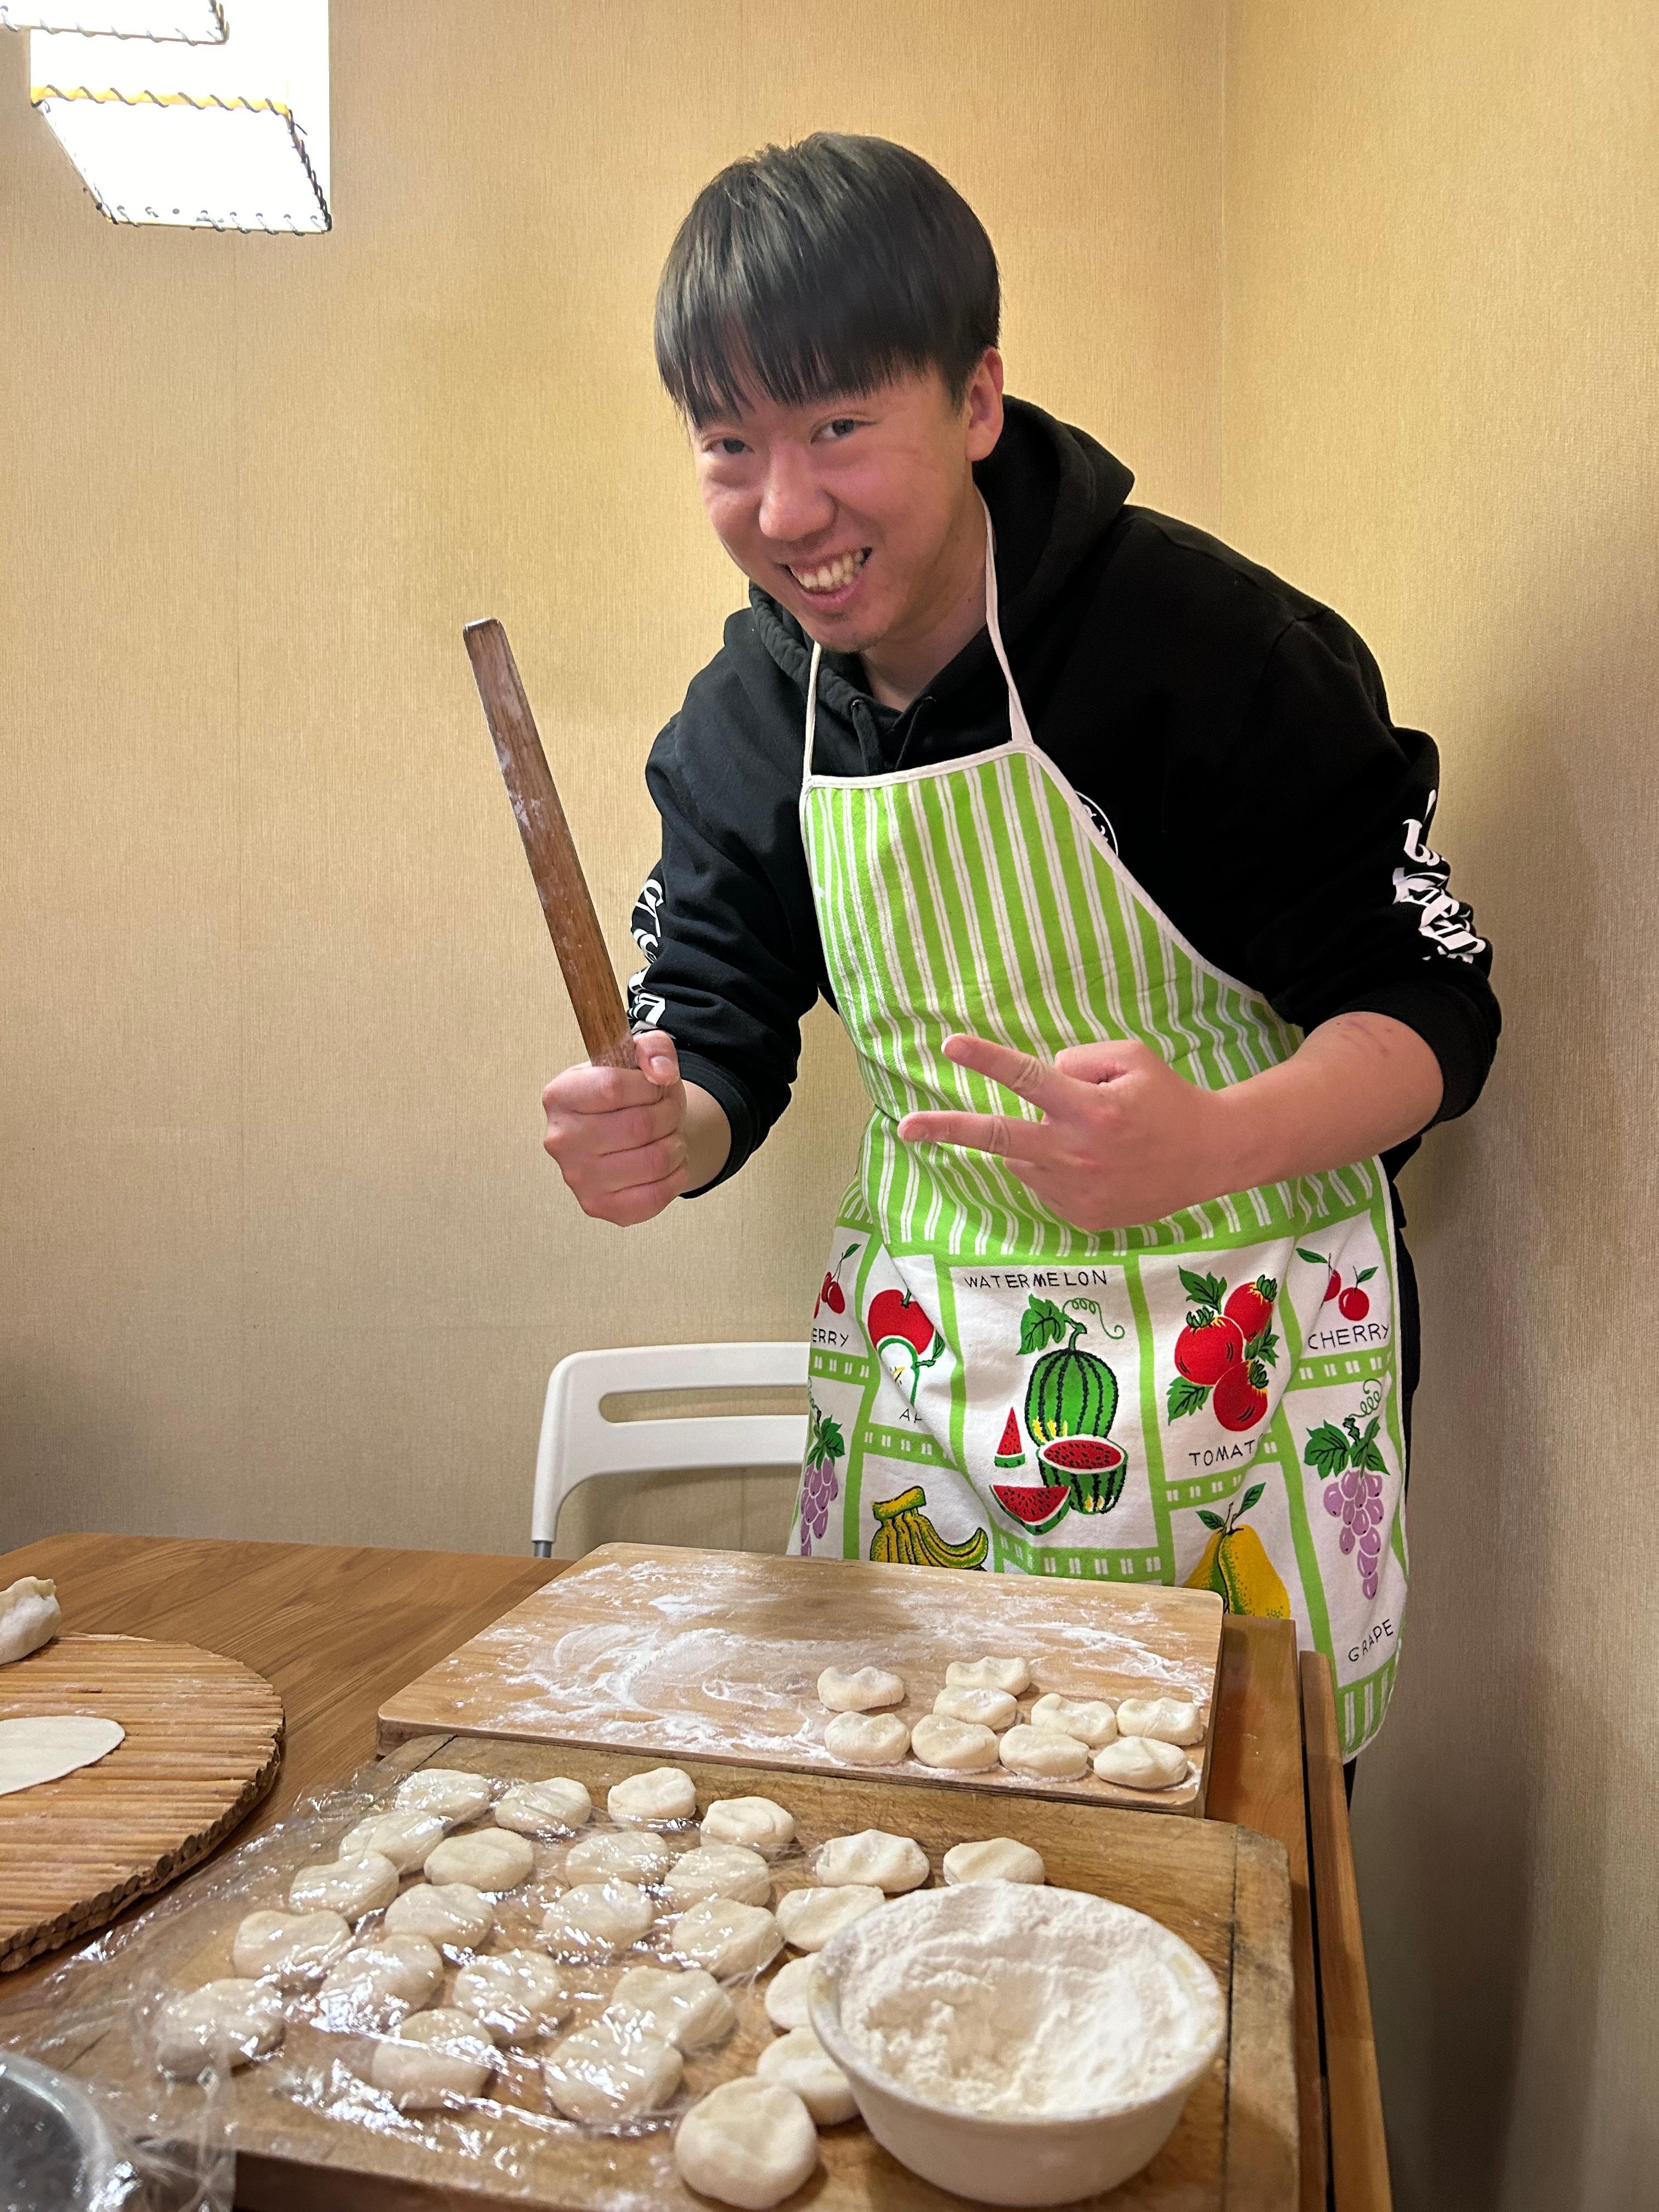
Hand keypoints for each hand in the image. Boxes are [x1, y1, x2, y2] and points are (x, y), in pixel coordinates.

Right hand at [542, 1030, 690, 1225]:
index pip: (614, 1087)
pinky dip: (675, 1178)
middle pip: (639, 1126)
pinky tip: (669, 1164)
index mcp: (560, 1095)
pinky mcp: (598, 1206)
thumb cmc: (629, 1096)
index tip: (656, 1086)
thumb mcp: (639, 1058)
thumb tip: (661, 1073)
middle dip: (669, 1115)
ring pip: (654, 1161)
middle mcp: (560, 1139)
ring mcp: (577, 1178)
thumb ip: (654, 1047)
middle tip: (669, 1112)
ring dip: (676, 1146)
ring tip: (669, 1137)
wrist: (625, 1134)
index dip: (650, 1086)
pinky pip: (654, 1197)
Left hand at [896, 1034, 1229, 1232]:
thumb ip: (1079, 1060)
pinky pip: (1042, 1184)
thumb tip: (1040, 1078)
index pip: (1028, 1078)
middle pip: (999, 1137)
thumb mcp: (1131, 1058)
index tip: (949, 1045)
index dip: (986, 1060)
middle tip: (906, 1127)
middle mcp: (1078, 1152)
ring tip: (1080, 1135)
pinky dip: (1052, 1167)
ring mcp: (1077, 1191)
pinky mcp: (1082, 1217)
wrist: (1210, 1157)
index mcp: (1091, 1108)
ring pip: (1021, 1158)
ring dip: (1030, 1141)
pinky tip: (1092, 1162)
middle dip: (947, 1129)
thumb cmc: (1168, 1099)